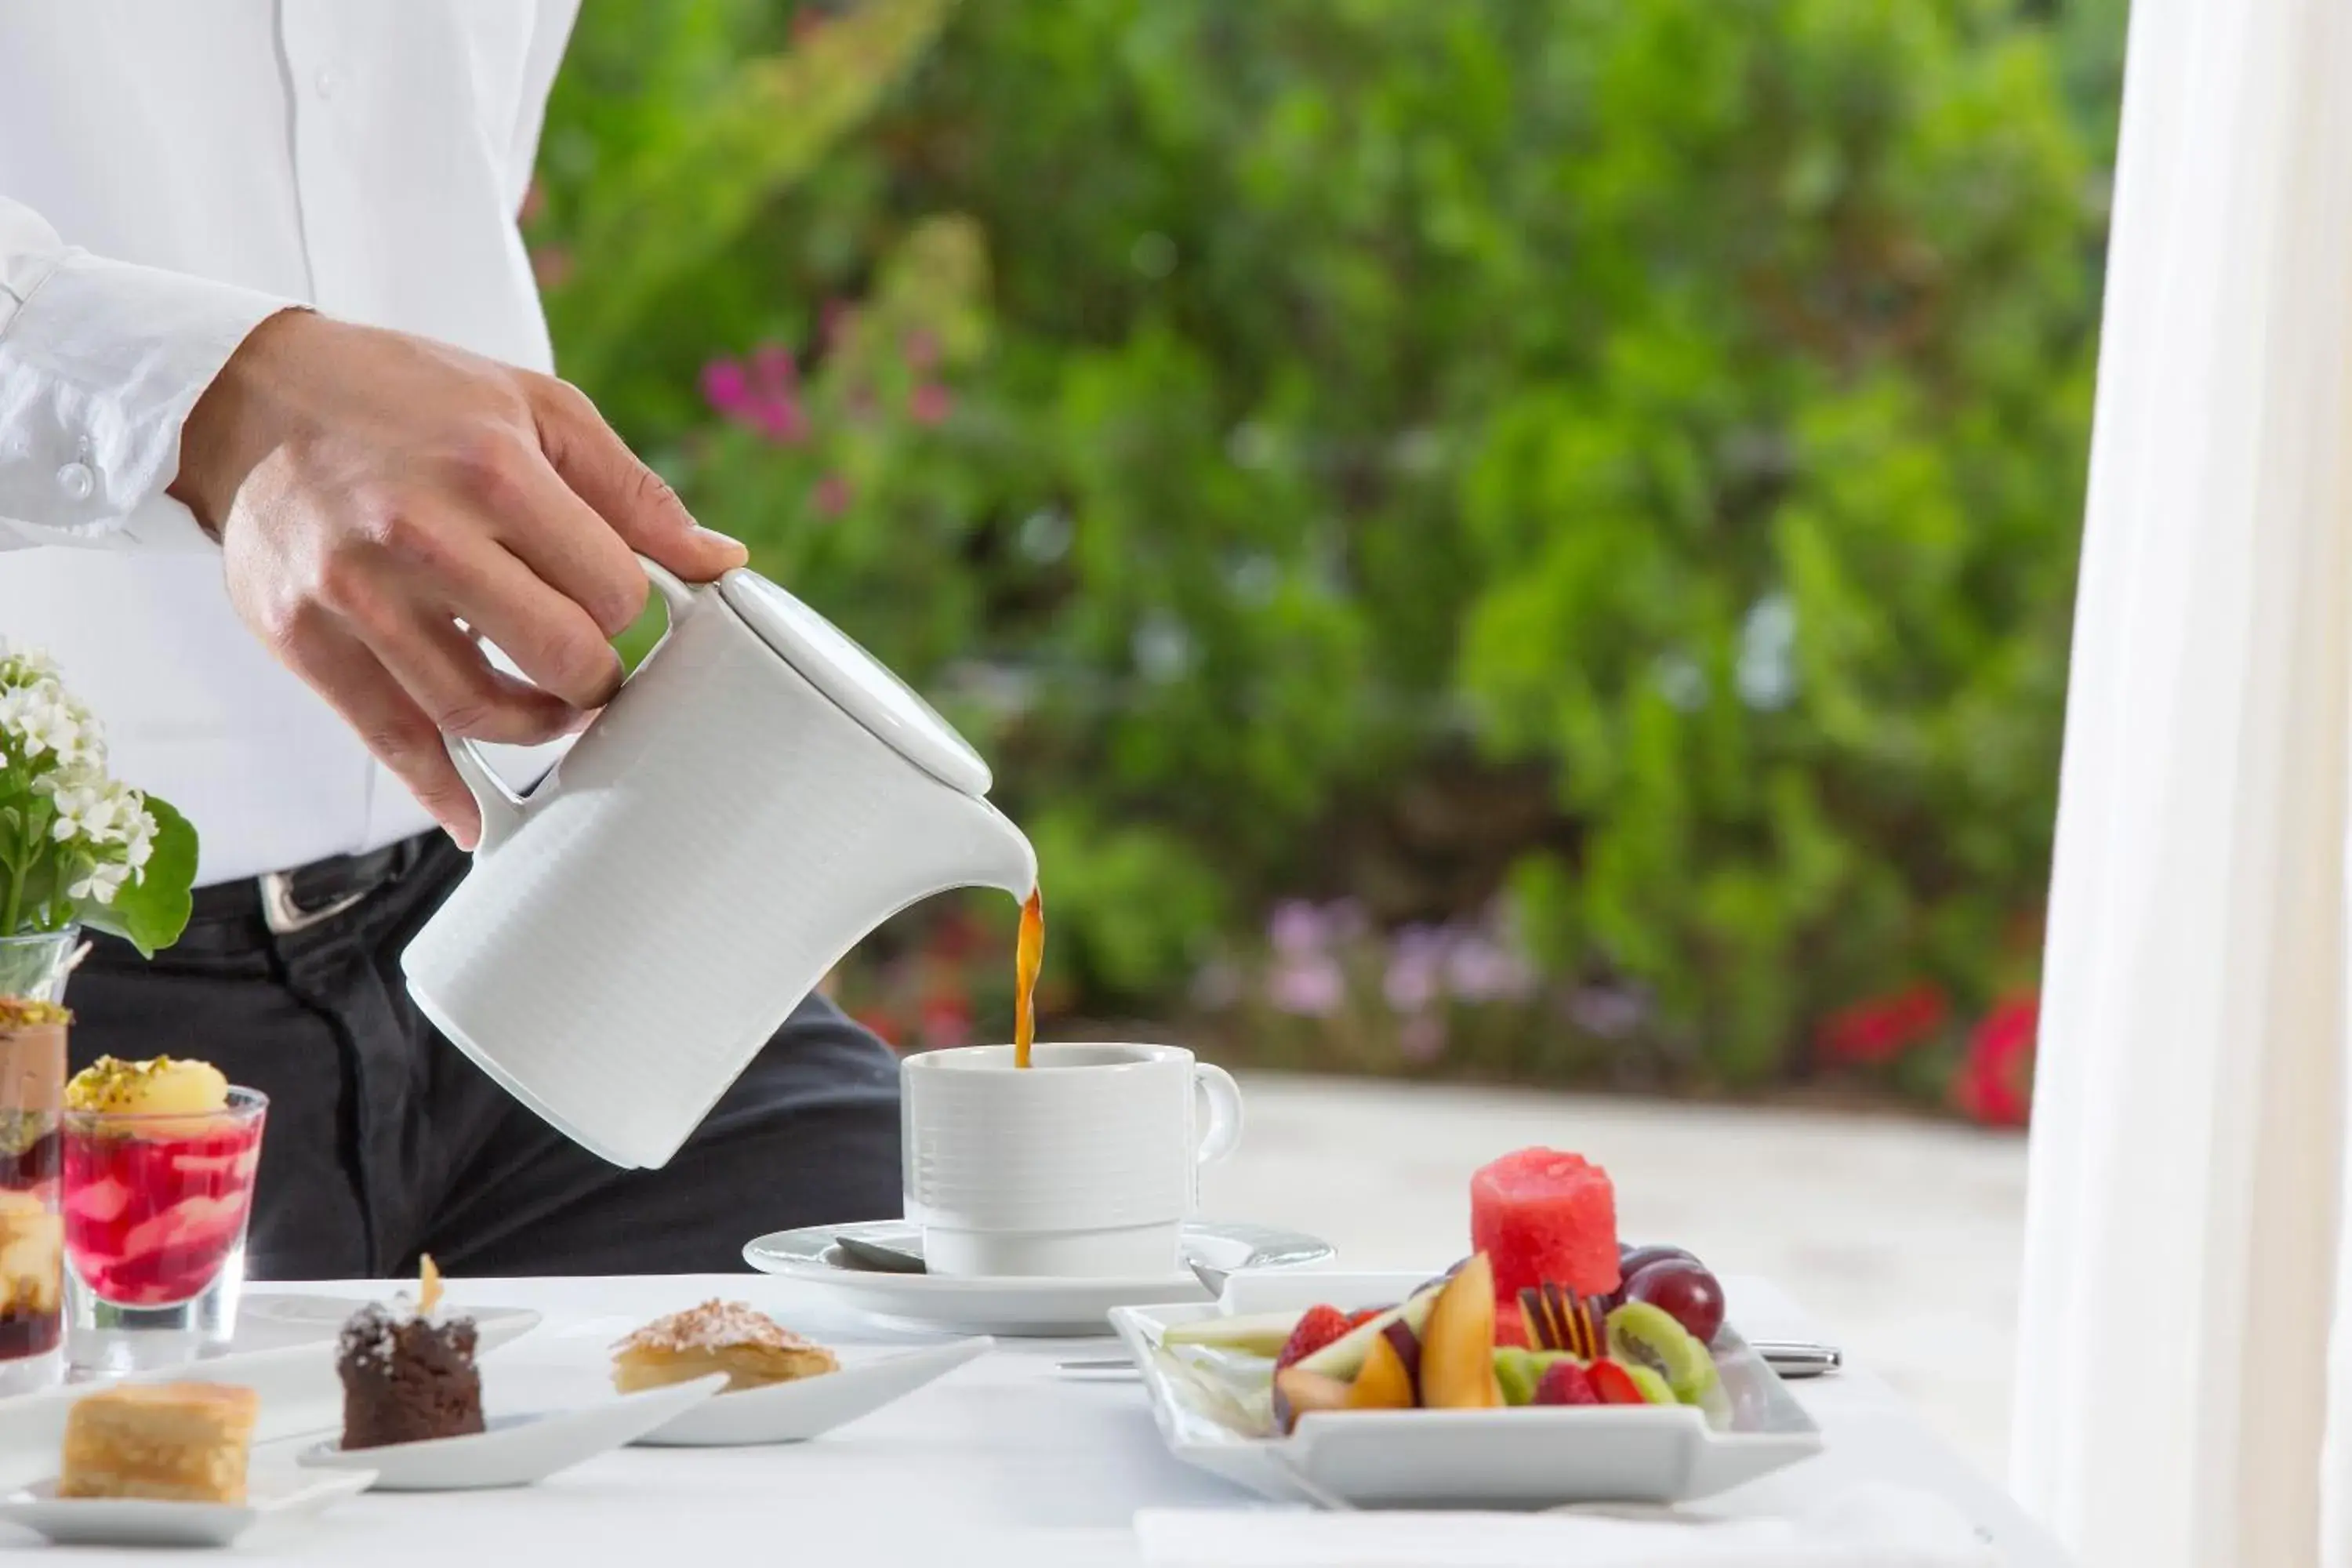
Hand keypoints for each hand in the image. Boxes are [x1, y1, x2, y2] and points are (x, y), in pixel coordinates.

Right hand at [170, 311, 746, 847]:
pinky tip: (474, 815)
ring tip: (547, 707)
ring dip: (535, 726)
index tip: (609, 598)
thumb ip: (633, 492)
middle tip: (589, 666)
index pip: (613, 590)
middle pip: (556, 656)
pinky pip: (389, 738)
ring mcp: (355, 592)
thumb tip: (723, 561)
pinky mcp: (304, 637)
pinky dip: (441, 789)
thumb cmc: (407, 398)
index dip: (625, 605)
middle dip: (592, 674)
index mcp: (491, 471)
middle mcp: (419, 532)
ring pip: (478, 709)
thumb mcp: (535, 409)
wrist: (253, 396)